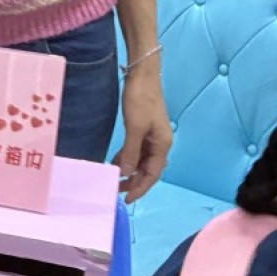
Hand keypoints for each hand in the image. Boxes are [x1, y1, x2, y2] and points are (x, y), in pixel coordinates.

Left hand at [113, 73, 171, 202]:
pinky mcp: (143, 130)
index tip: (127, 199)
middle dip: (133, 182)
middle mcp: (160, 144)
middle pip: (148, 170)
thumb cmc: (141, 100)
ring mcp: (152, 137)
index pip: (153, 174)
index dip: (140, 188)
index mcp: (162, 145)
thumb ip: (132, 153)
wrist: (142, 76)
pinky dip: (127, 158)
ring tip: (113, 180)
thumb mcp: (134, 128)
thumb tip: (127, 174)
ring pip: (141, 161)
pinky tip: (115, 163)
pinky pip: (136, 150)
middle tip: (116, 191)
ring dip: (129, 171)